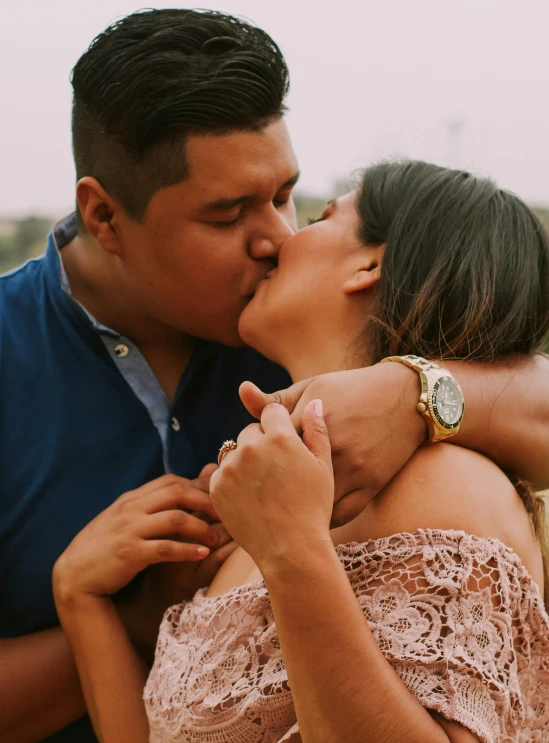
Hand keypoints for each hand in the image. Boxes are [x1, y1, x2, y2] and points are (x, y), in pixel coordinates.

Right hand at [53, 474, 221, 603]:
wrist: (73, 576)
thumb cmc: (104, 547)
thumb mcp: (125, 519)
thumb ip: (150, 505)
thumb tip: (176, 492)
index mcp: (131, 499)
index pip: (171, 482)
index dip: (197, 488)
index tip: (216, 499)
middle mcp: (131, 509)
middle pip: (177, 493)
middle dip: (206, 502)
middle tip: (226, 514)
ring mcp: (129, 530)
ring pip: (174, 518)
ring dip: (201, 527)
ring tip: (217, 538)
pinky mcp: (130, 553)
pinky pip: (165, 548)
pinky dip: (187, 550)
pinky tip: (202, 553)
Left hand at [210, 400, 333, 571]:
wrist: (291, 549)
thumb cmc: (314, 507)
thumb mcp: (324, 466)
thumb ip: (317, 430)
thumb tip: (314, 403)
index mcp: (280, 437)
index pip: (271, 412)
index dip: (280, 426)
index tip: (286, 443)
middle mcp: (251, 447)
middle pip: (251, 431)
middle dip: (261, 443)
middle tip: (277, 470)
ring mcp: (231, 468)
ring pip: (235, 451)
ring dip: (246, 461)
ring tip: (265, 486)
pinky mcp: (217, 487)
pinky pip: (223, 473)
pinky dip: (233, 480)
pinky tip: (252, 497)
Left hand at [239, 362, 425, 524]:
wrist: (406, 398)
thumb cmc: (353, 389)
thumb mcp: (313, 387)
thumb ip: (277, 398)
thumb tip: (241, 390)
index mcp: (312, 420)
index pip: (270, 444)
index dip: (259, 454)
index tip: (257, 459)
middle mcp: (333, 447)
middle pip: (288, 477)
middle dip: (270, 483)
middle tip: (264, 486)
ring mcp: (353, 469)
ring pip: (312, 502)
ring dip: (293, 508)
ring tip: (281, 507)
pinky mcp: (371, 485)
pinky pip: (341, 515)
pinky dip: (323, 520)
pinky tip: (309, 517)